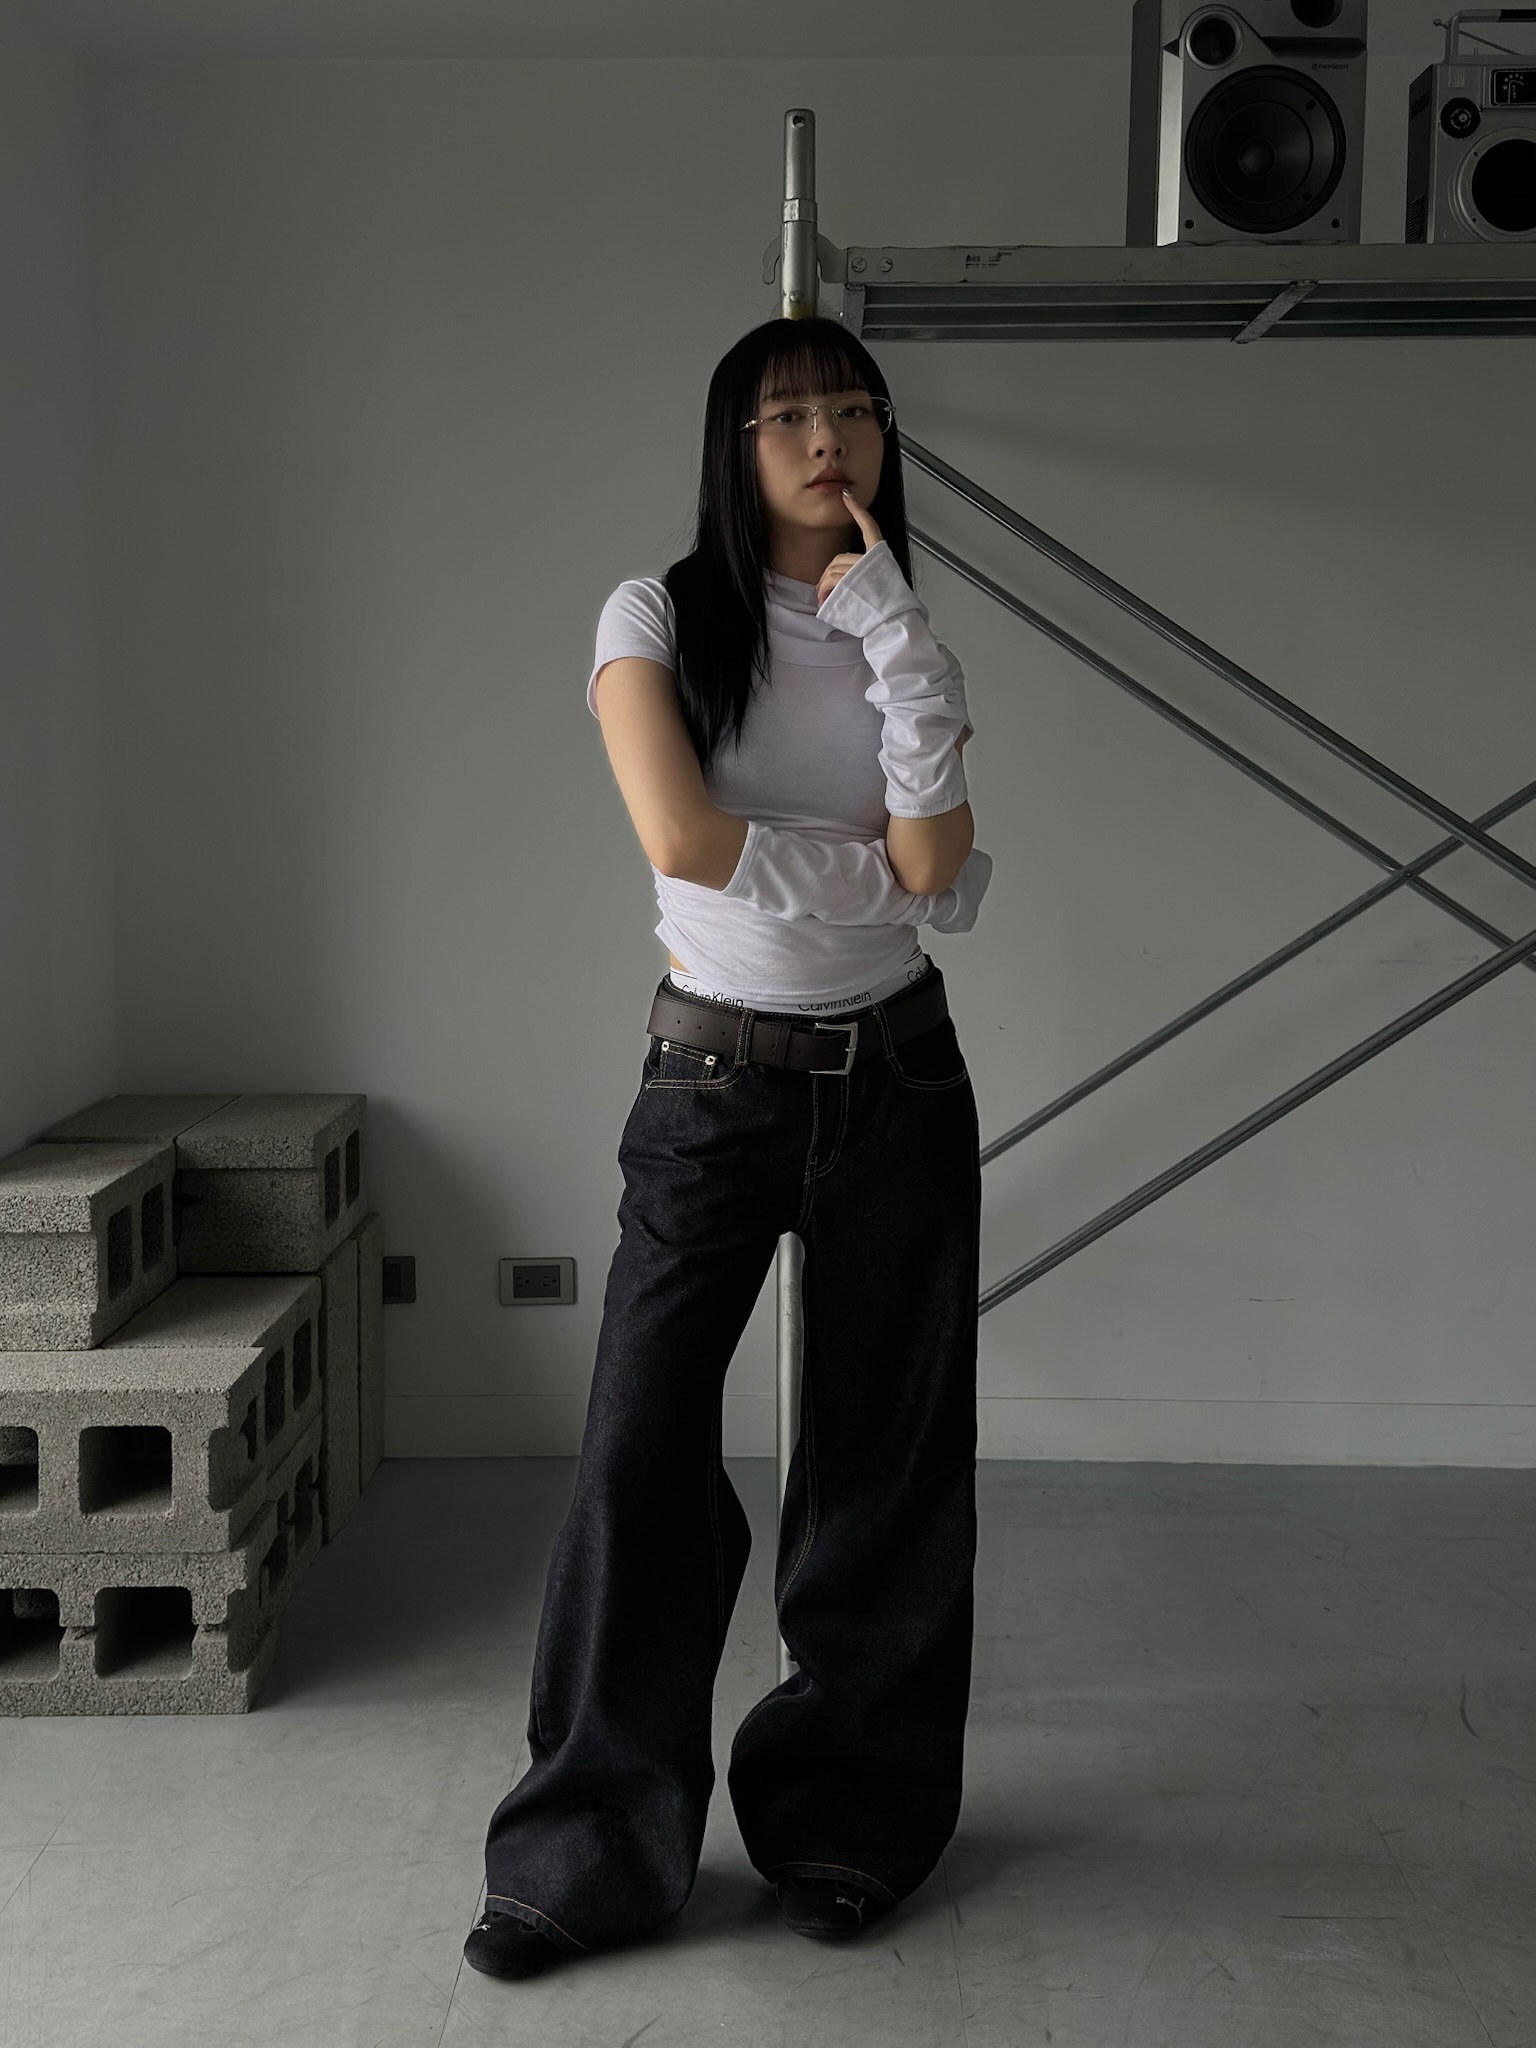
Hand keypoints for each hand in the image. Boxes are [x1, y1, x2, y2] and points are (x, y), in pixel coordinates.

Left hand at [815, 486, 883, 606]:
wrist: (895, 623)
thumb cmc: (890, 609)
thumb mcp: (883, 583)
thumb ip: (866, 574)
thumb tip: (843, 577)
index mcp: (882, 556)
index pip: (870, 526)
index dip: (858, 510)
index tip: (848, 495)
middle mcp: (872, 559)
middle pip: (839, 560)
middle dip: (828, 577)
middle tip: (825, 594)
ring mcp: (862, 570)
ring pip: (832, 571)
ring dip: (824, 587)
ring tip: (825, 602)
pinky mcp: (852, 581)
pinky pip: (830, 580)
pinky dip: (823, 592)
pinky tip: (824, 602)